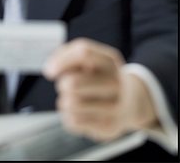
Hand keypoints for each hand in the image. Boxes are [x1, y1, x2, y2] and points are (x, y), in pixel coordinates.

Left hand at [43, 38, 157, 141]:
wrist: (130, 103)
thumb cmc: (100, 77)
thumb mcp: (91, 60)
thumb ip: (69, 56)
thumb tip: (51, 69)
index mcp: (110, 61)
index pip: (83, 52)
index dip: (61, 60)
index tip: (49, 70)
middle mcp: (115, 82)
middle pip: (73, 83)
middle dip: (62, 84)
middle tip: (66, 86)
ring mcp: (114, 106)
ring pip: (70, 103)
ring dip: (64, 101)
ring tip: (74, 99)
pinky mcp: (108, 127)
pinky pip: (73, 121)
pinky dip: (69, 116)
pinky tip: (80, 113)